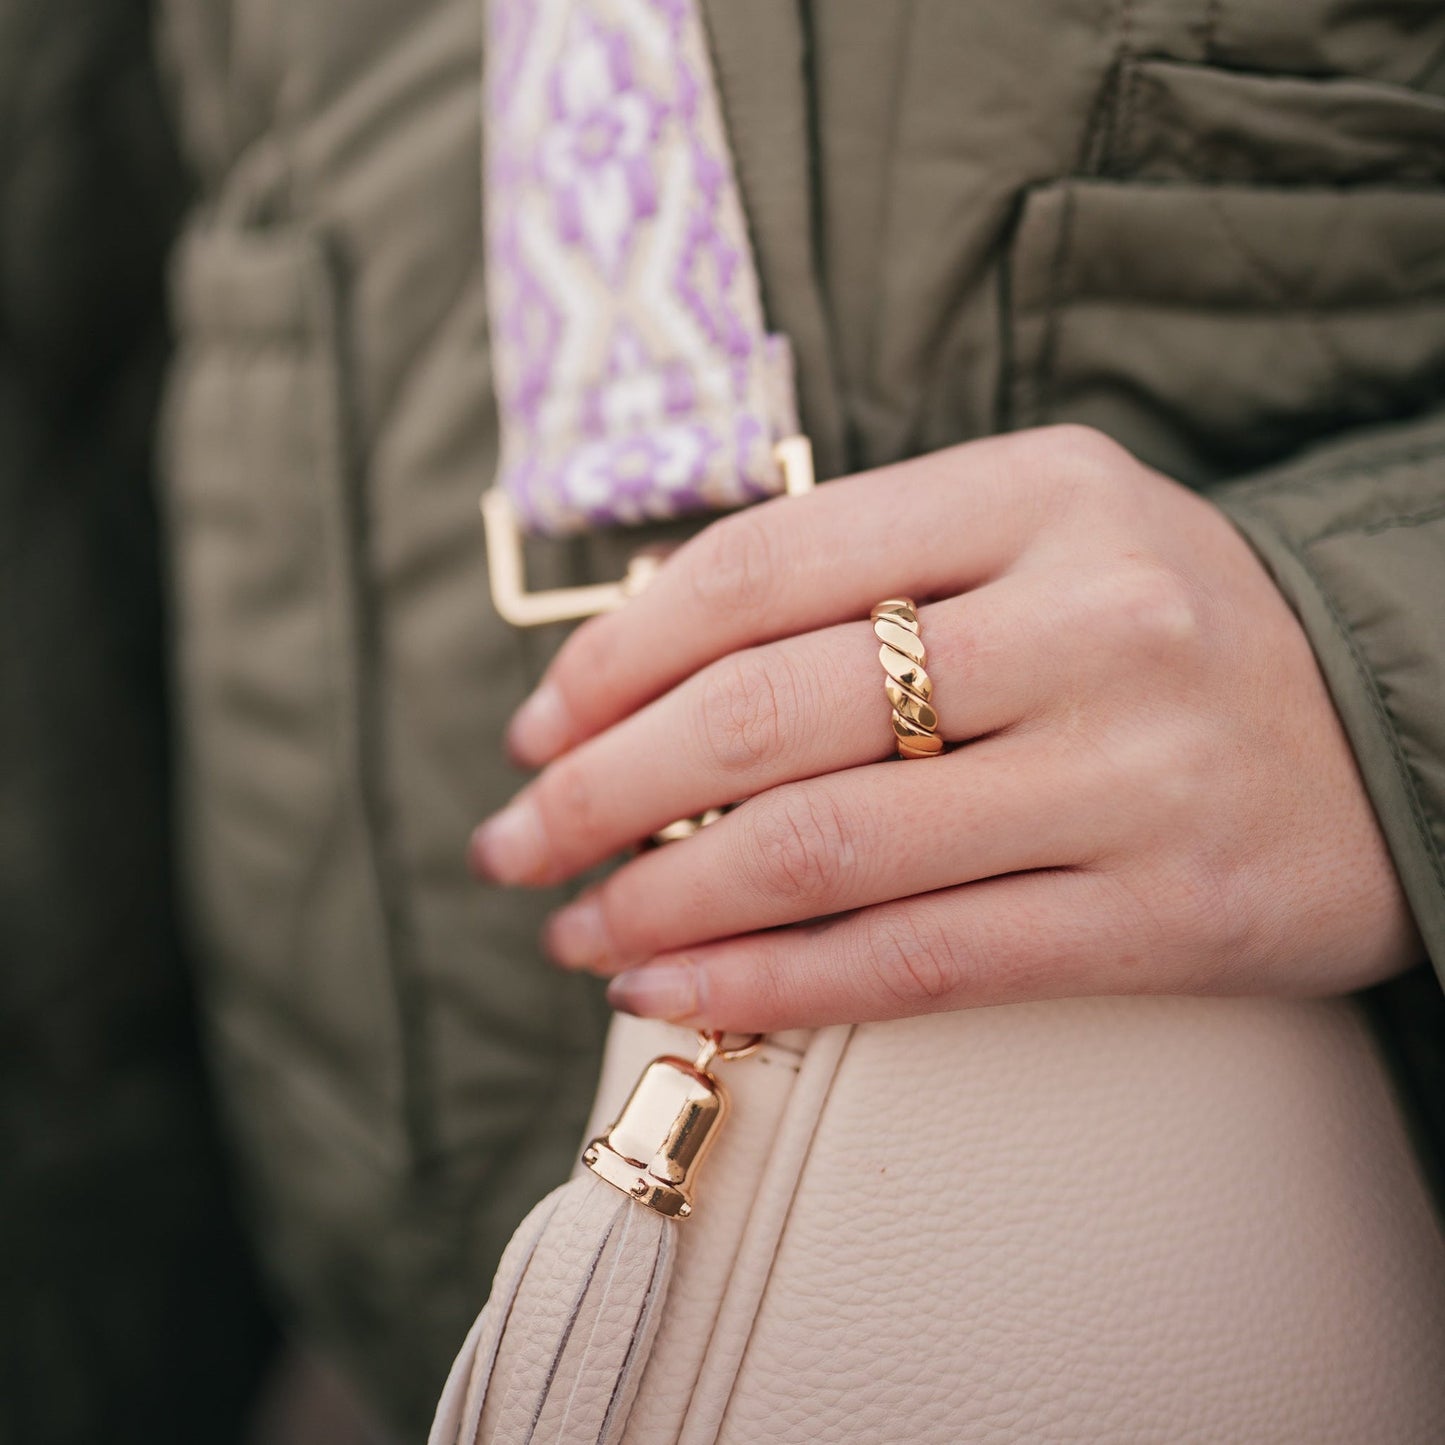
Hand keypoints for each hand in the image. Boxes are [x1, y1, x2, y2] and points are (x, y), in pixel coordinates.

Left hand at [469, 426, 1419, 1029]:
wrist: (1400, 720)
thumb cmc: (1168, 621)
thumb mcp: (1041, 531)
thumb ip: (867, 566)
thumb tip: (647, 643)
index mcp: (1039, 493)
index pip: (766, 567)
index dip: (617, 653)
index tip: (535, 722)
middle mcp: (1087, 621)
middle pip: (773, 711)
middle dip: (602, 784)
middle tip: (513, 838)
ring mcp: (1131, 774)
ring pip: (830, 846)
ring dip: (663, 895)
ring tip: (569, 924)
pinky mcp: (1162, 915)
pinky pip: (919, 959)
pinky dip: (770, 981)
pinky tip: (672, 987)